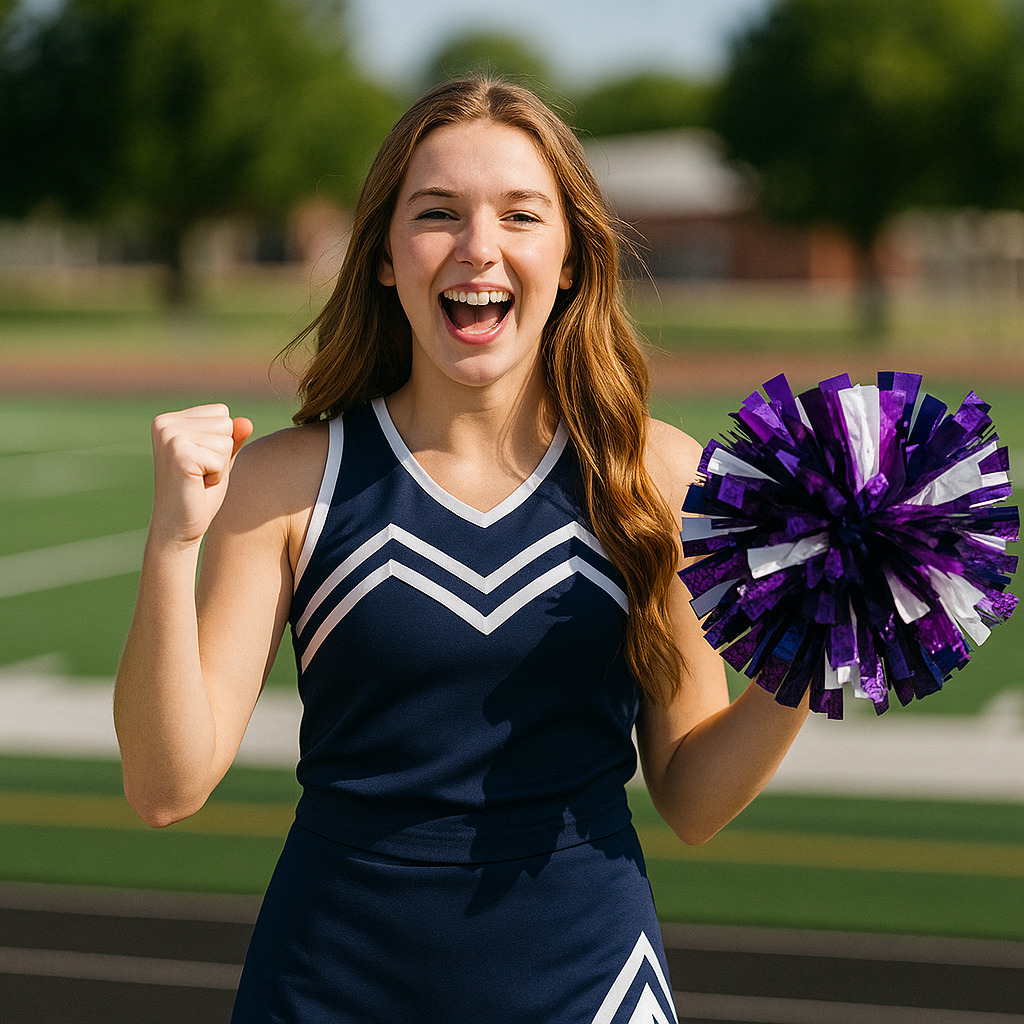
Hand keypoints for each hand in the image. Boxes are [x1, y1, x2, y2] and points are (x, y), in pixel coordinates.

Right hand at [149, 404, 253, 546]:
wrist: (178, 527)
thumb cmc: (199, 494)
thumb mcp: (220, 459)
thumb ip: (233, 438)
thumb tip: (247, 421)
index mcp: (170, 419)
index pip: (221, 413)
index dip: (221, 442)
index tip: (200, 463)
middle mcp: (165, 423)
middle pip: (225, 424)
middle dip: (222, 453)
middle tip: (201, 474)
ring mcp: (170, 437)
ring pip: (226, 440)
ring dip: (220, 465)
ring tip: (199, 479)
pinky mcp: (179, 453)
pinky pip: (222, 458)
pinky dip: (218, 476)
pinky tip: (198, 485)